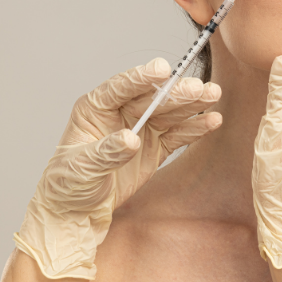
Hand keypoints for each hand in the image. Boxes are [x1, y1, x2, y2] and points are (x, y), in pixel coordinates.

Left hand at [14, 58, 221, 279]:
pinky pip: (177, 134)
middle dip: (176, 93)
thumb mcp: (81, 169)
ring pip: (169, 112)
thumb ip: (106, 152)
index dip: (141, 77)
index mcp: (95, 108)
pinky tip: (212, 120)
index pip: (120, 87)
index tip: (162, 69)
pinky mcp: (155, 146)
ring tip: (214, 95)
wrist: (78, 212)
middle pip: (152, 98)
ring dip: (192, 104)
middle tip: (199, 88)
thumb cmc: (68, 186)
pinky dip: (195, 127)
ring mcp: (140, 128)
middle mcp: (120, 113)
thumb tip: (130, 138)